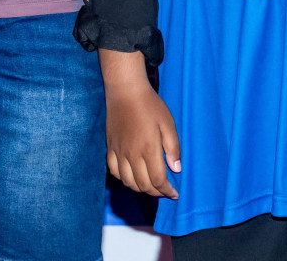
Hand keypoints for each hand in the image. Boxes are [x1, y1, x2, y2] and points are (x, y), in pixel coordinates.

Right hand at [104, 60, 180, 198]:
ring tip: (150, 186)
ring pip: (128, 181)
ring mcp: (119, 152)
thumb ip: (173, 148)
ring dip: (141, 189)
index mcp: (149, 149)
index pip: (158, 180)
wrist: (125, 91)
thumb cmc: (150, 105)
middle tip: (165, 191)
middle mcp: (132, 155)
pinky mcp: (110, 148)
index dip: (167, 191)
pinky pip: (115, 171)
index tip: (174, 194)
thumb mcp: (168, 123)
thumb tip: (176, 169)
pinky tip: (132, 177)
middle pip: (143, 185)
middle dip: (156, 192)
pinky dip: (124, 179)